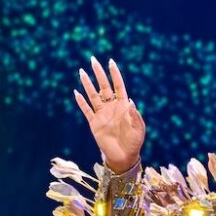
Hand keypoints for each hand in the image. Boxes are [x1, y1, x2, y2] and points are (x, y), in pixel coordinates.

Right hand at [74, 56, 145, 173]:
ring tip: (81, 71)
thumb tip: (130, 101)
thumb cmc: (134, 142)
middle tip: (92, 59)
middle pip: (103, 87)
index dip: (115, 74)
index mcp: (123, 106)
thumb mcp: (139, 129)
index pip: (118, 86)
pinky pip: (86, 110)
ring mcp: (102, 114)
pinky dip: (81, 102)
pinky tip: (76, 92)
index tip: (110, 61)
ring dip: (87, 84)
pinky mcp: (94, 123)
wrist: (124, 156)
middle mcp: (111, 107)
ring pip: (93, 95)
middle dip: (98, 73)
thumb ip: (135, 115)